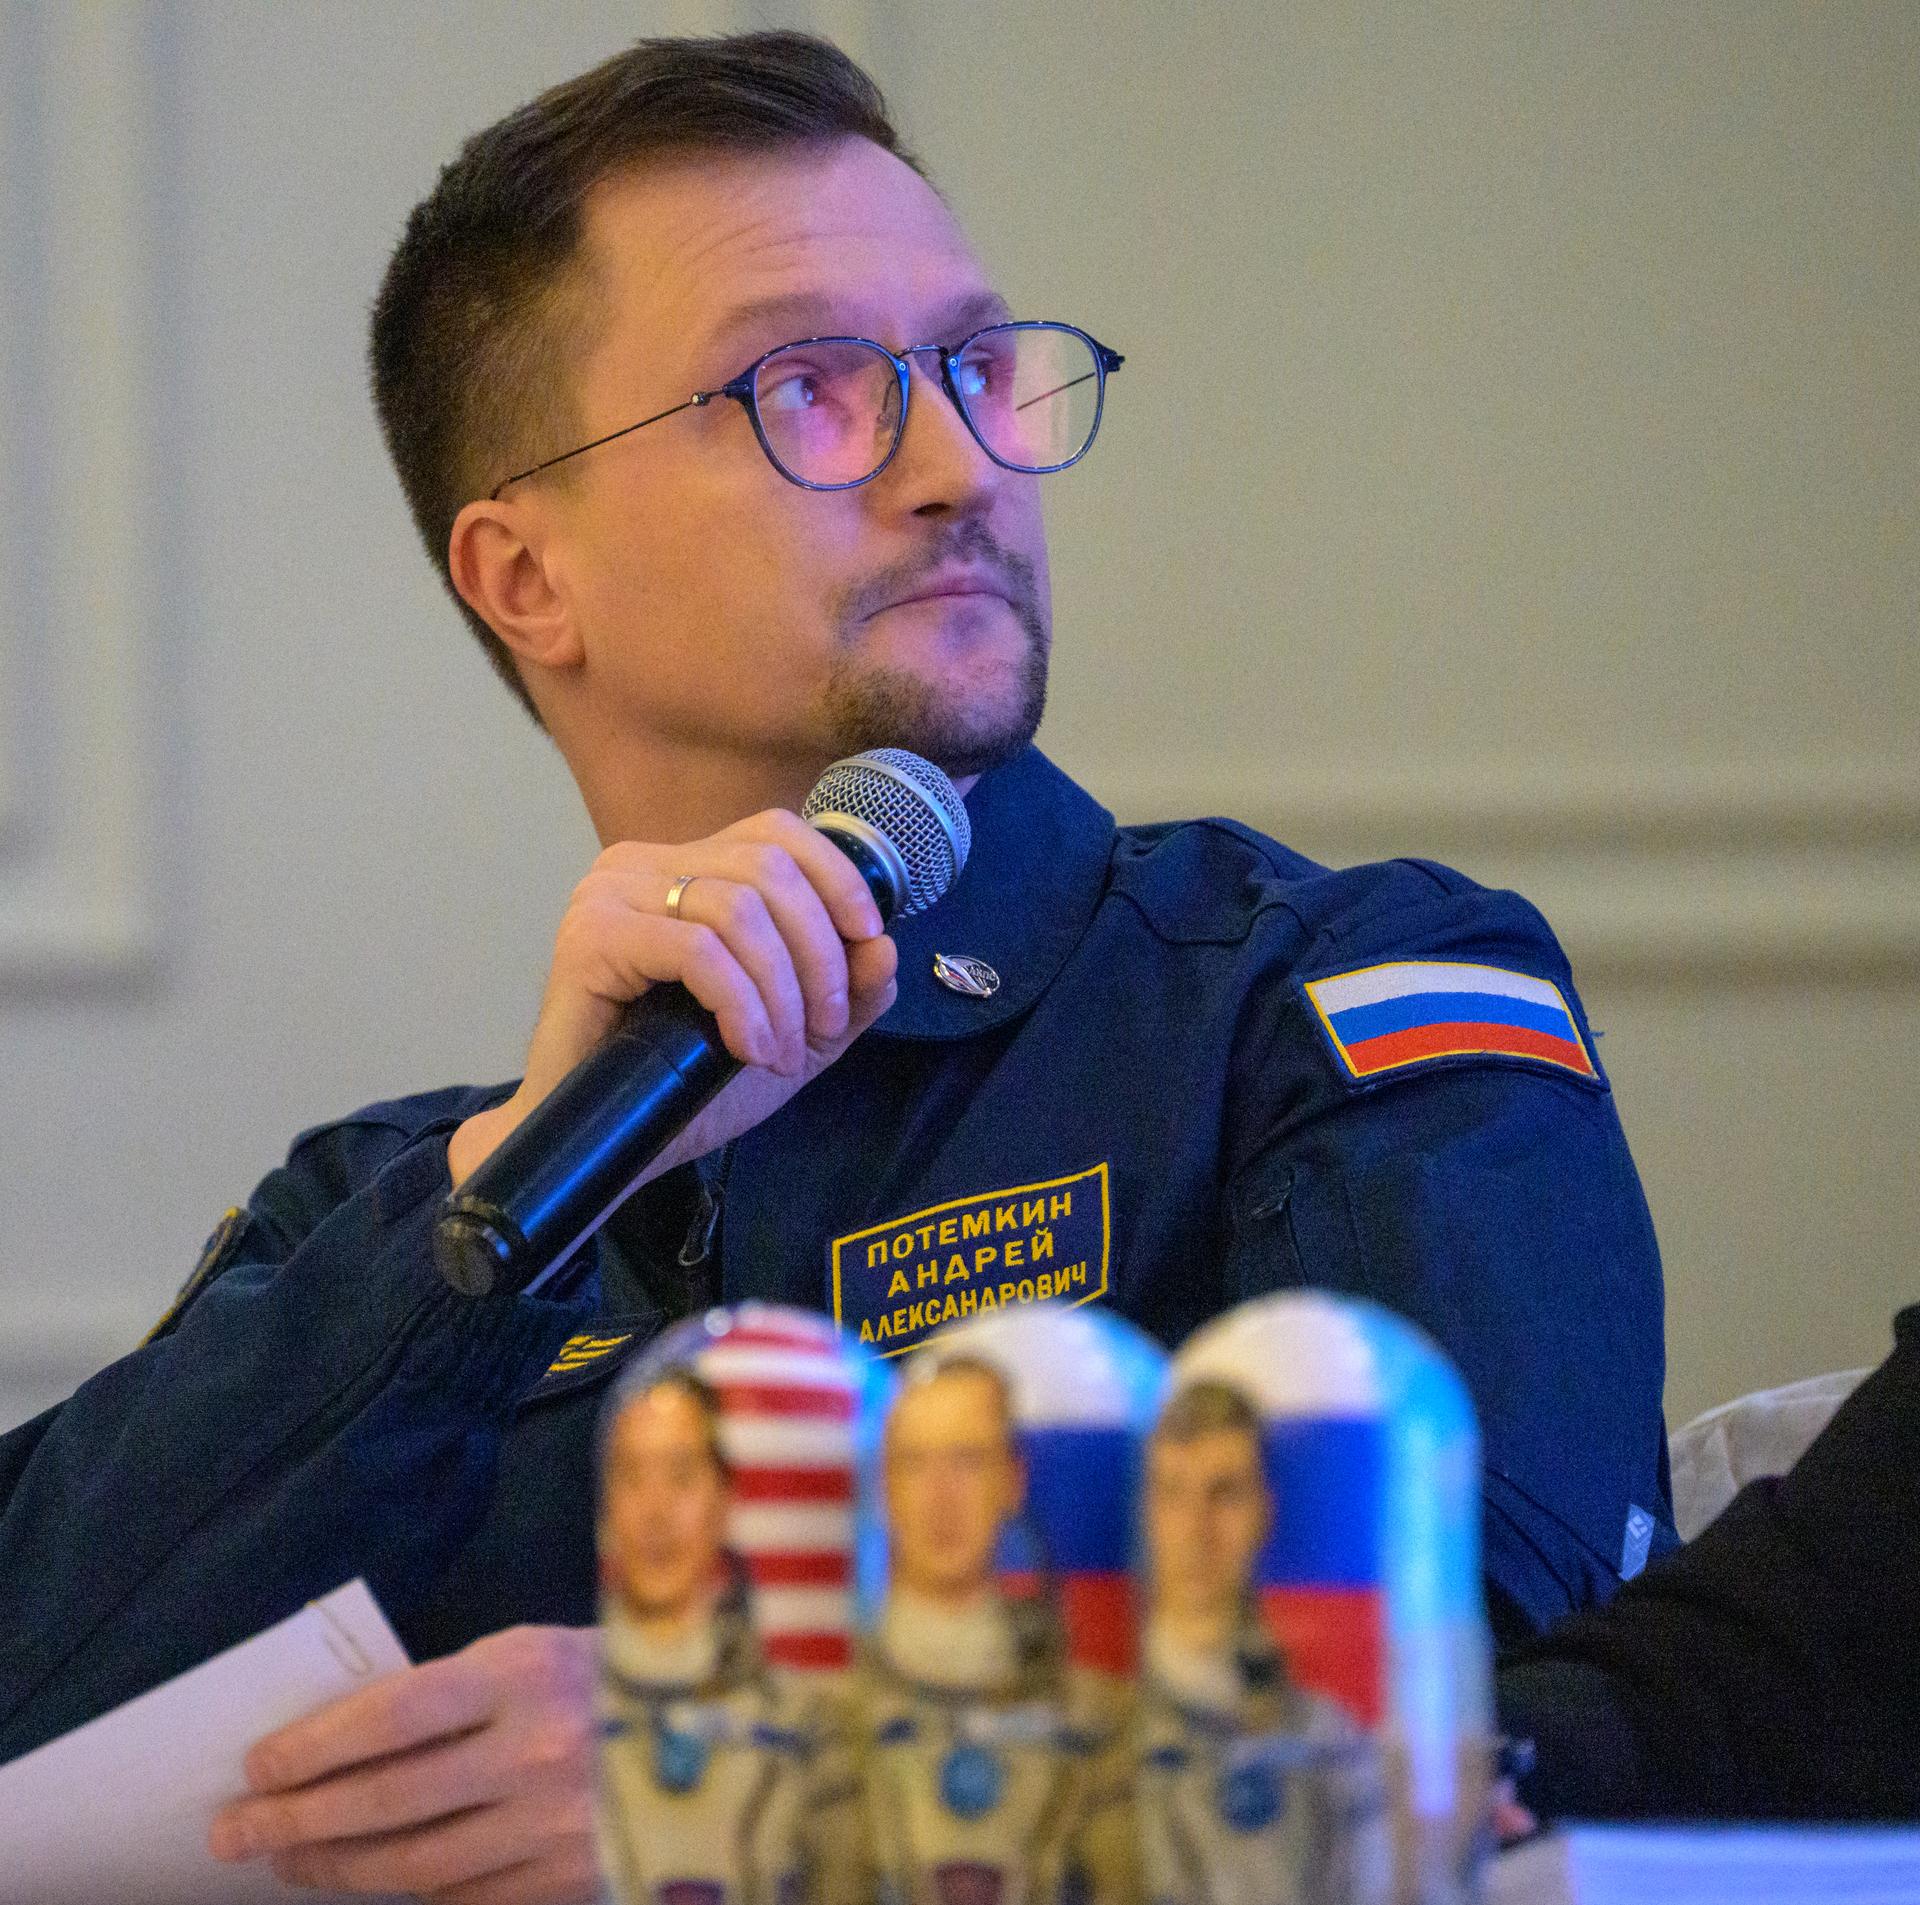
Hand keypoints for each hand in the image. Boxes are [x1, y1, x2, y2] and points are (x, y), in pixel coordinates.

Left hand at [209, 1625, 597, 1903]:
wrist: (730, 1737)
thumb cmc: (616, 1679)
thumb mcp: (543, 1652)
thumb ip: (460, 1693)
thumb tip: (346, 1744)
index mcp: (528, 1670)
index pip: (392, 1716)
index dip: (314, 1746)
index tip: (257, 1766)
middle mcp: (537, 1750)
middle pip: (384, 1799)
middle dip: (294, 1820)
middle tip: (231, 1832)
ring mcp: (554, 1826)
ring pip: (411, 1863)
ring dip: (333, 1867)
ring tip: (285, 1862)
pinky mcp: (569, 1882)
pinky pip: (463, 1899)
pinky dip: (410, 1892)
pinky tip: (377, 1880)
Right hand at [448, 808, 897, 1188]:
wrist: (611, 1143)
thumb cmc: (688, 1083)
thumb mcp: (794, 1033)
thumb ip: (846, 992)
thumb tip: (885, 946)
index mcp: (686, 865)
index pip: (779, 832)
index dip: (838, 879)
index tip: (869, 942)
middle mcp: (644, 864)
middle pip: (769, 868)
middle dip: (818, 951)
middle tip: (823, 1025)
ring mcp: (611, 894)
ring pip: (739, 910)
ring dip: (783, 988)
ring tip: (784, 1049)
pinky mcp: (592, 936)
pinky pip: (697, 950)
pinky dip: (741, 1002)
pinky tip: (748, 1047)